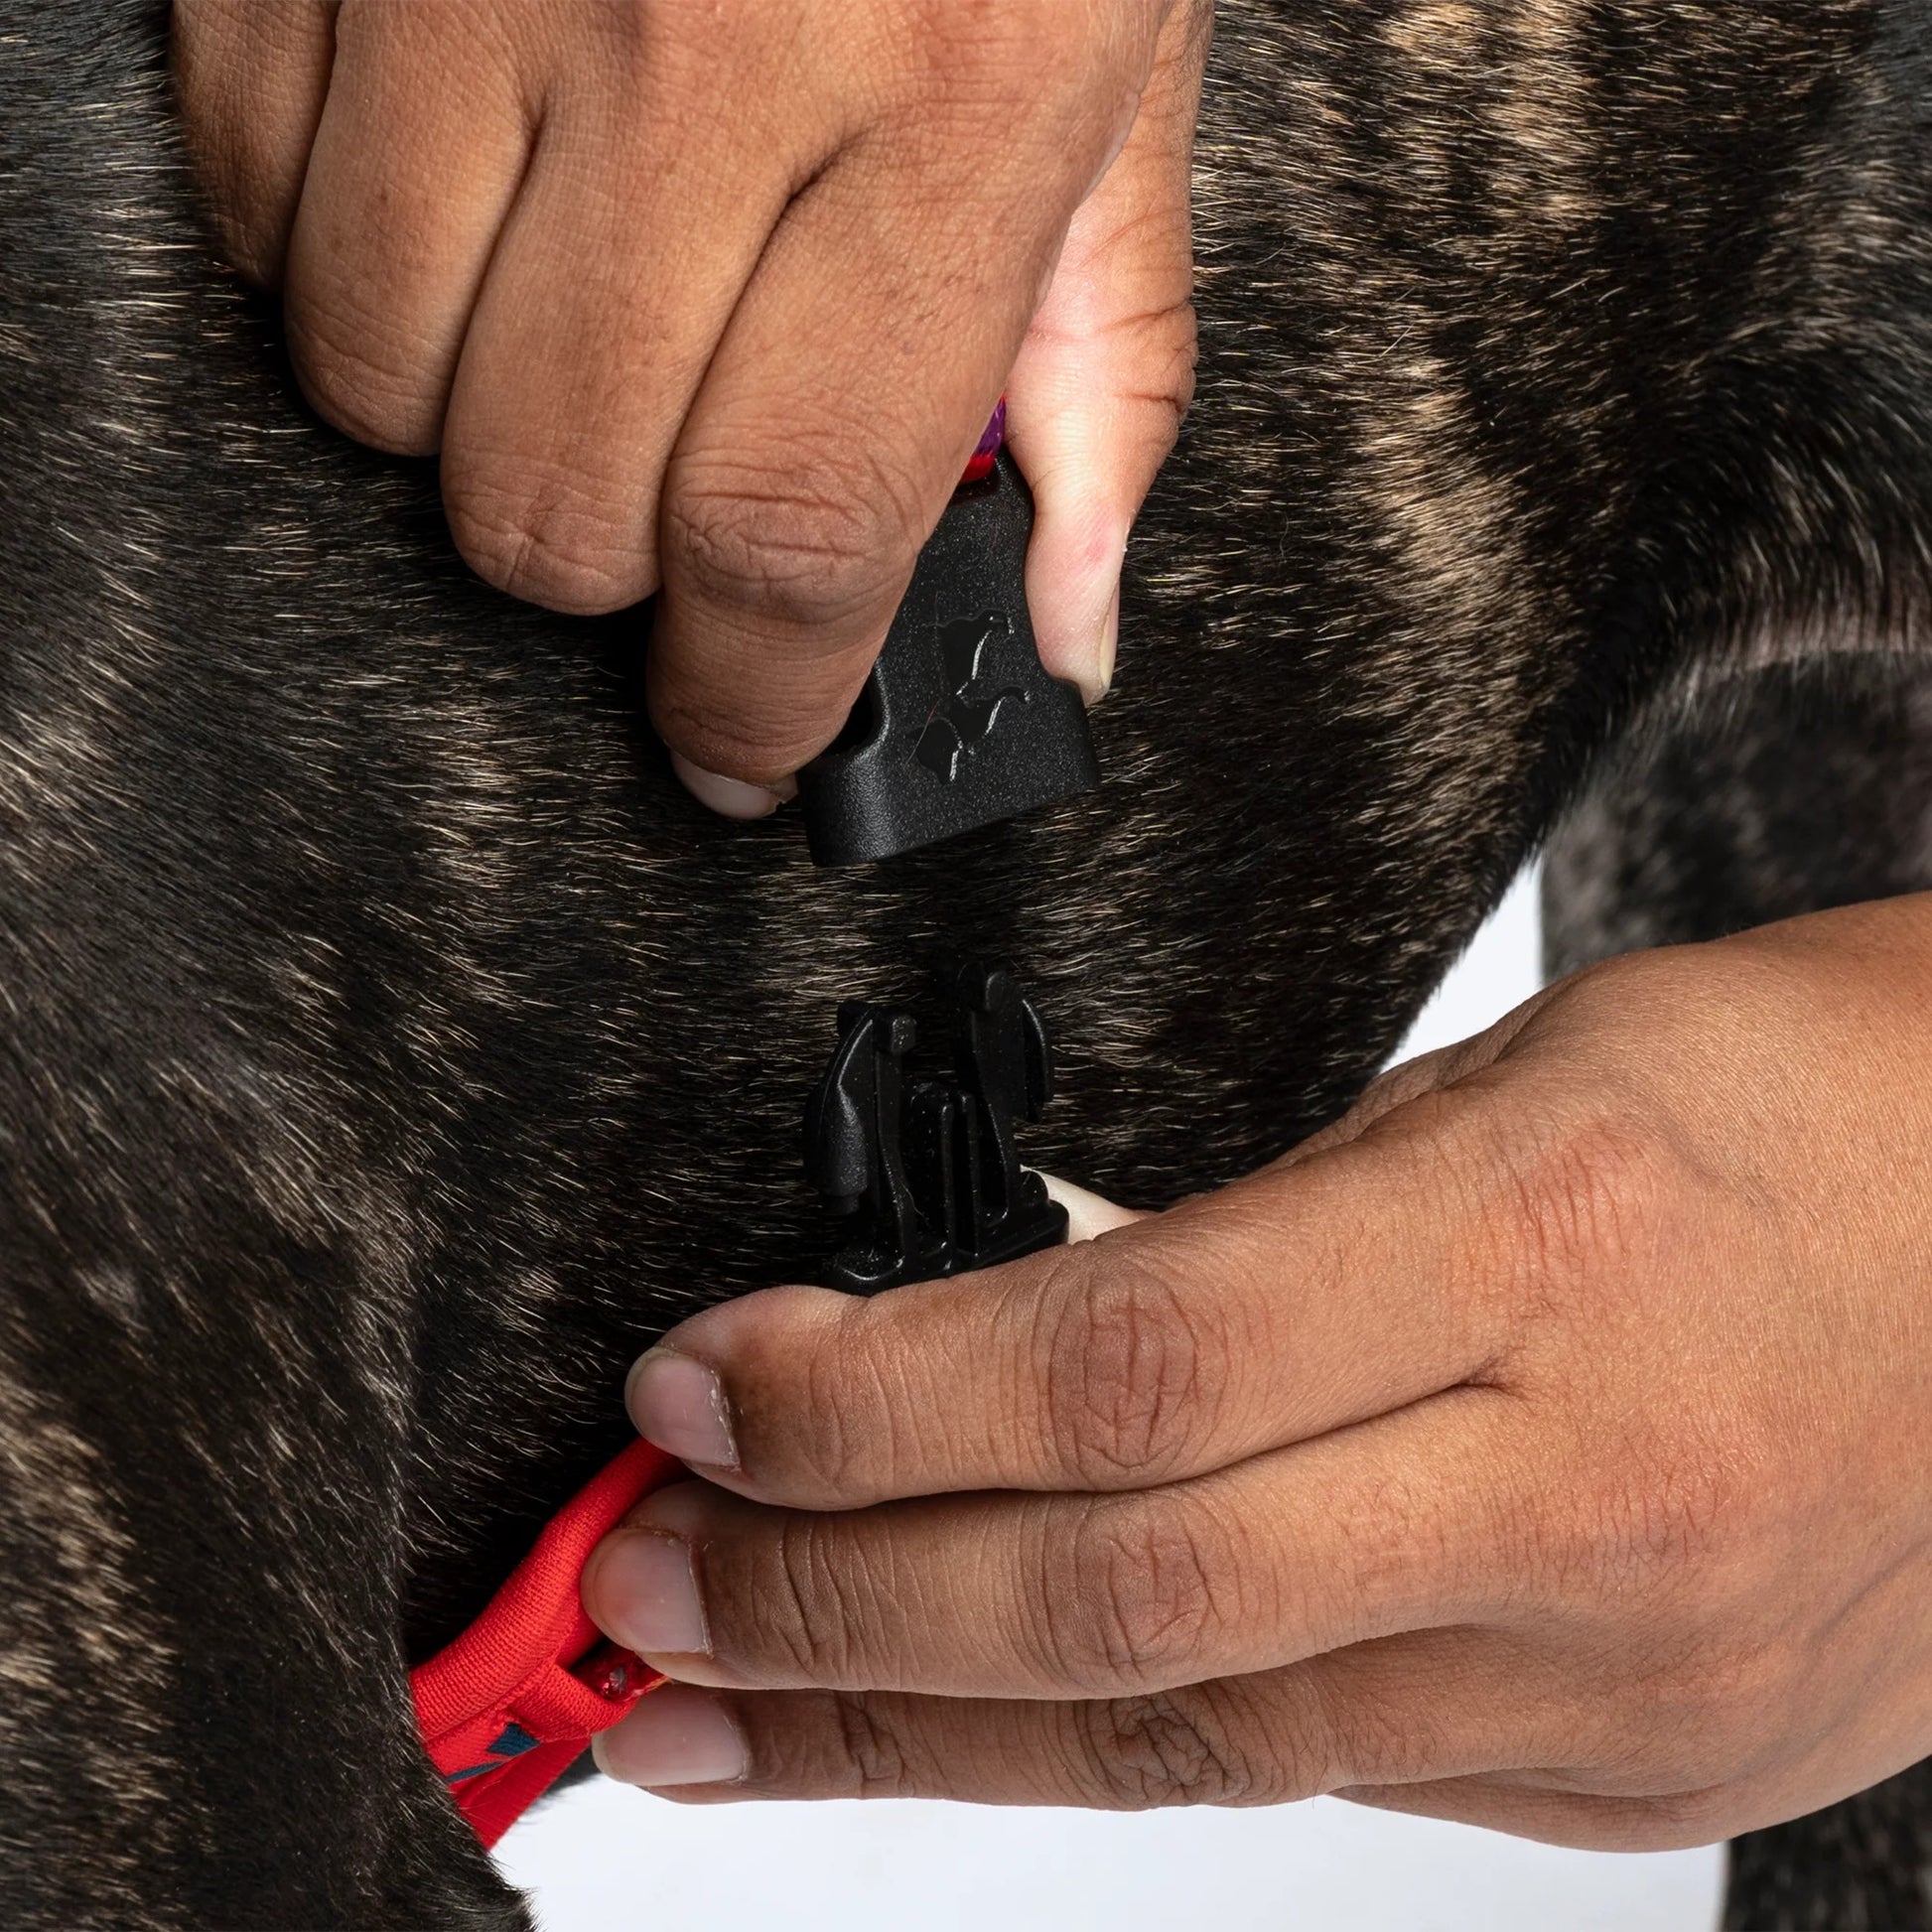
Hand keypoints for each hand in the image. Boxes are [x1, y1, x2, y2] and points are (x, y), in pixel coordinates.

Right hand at [171, 0, 1203, 808]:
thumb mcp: (1131, 69)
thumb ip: (1101, 363)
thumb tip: (1066, 613)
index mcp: (944, 110)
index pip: (792, 534)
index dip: (757, 699)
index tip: (748, 746)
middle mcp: (696, 51)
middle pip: (557, 511)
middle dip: (625, 558)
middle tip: (689, 465)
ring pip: (385, 395)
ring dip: (484, 411)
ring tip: (585, 288)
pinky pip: (269, 214)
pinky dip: (360, 258)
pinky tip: (473, 171)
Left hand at [581, 895, 1931, 1846]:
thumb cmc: (1783, 1107)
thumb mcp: (1499, 1094)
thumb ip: (1258, 1251)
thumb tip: (1000, 1356)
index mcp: (1540, 1252)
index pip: (1122, 1371)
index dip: (869, 1403)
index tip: (700, 1394)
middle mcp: (1580, 1498)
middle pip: (1121, 1602)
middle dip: (831, 1614)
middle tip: (638, 1597)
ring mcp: (1620, 1679)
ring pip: (1192, 1743)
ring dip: (916, 1735)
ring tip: (723, 1720)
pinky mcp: (1638, 1770)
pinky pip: (1316, 1772)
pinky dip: (1112, 1749)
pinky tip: (975, 1725)